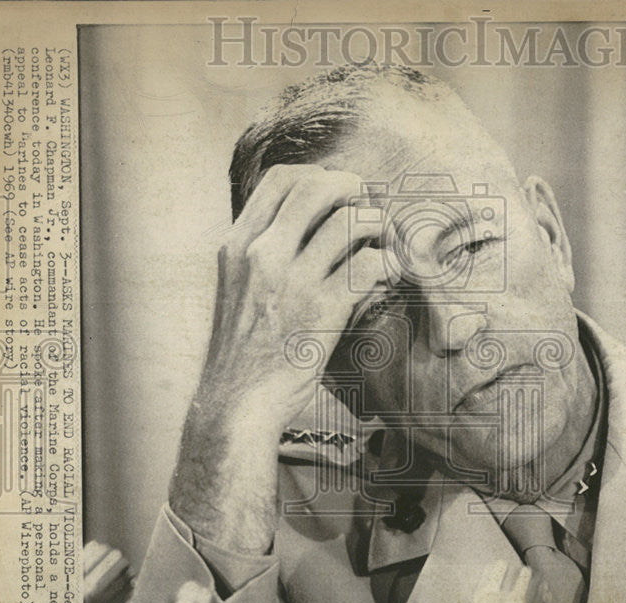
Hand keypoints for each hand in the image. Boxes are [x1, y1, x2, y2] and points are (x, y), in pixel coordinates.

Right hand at [170, 164, 385, 553]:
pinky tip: (388, 277)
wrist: (237, 404)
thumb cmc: (244, 351)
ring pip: (350, 221)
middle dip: (353, 189)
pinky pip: (368, 265)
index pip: (281, 180)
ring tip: (383, 244)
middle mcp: (261, 255)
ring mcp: (292, 281)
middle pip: (317, 187)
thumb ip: (264, 255)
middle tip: (368, 209)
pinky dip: (387, 265)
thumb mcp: (238, 289)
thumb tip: (306, 228)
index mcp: (238, 245)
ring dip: (376, 227)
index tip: (336, 194)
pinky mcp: (322, 310)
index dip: (318, 177)